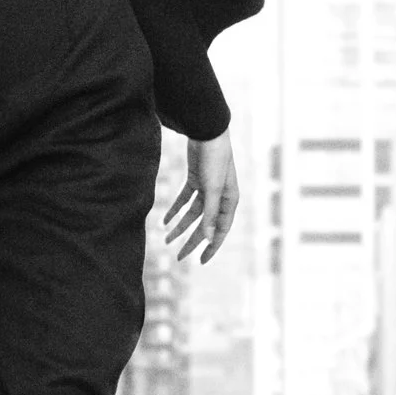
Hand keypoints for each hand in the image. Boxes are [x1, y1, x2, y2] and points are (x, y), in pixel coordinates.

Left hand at [164, 131, 238, 263]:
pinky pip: (185, 200)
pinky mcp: (195, 179)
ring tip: (166, 239)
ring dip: (180, 226)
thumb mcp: (213, 190)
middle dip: (192, 240)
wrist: (207, 133)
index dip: (211, 246)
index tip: (200, 261)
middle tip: (179, 257)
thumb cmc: (215, 161)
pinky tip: (165, 221)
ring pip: (192, 214)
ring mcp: (208, 189)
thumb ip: (210, 214)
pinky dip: (175, 210)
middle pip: (205, 225)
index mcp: (230, 201)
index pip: (221, 230)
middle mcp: (221, 197)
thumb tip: (207, 238)